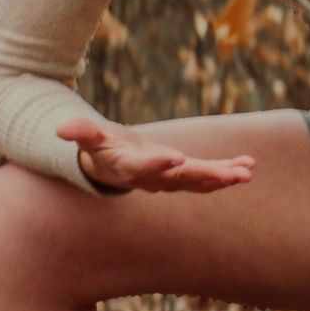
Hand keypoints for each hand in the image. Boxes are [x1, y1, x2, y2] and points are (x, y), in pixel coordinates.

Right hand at [58, 117, 255, 193]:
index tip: (176, 157)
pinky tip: (248, 166)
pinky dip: (227, 172)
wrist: (110, 169)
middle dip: (207, 177)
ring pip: (198, 182)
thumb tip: (60, 128)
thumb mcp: (89, 139)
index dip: (158, 163)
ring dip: (223, 177)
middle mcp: (152, 180)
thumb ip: (80, 132)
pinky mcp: (181, 176)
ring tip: (247, 172)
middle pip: (180, 181)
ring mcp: (169, 181)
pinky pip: (206, 178)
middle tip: (231, 175)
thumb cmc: (99, 149)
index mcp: (129, 169)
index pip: (143, 168)